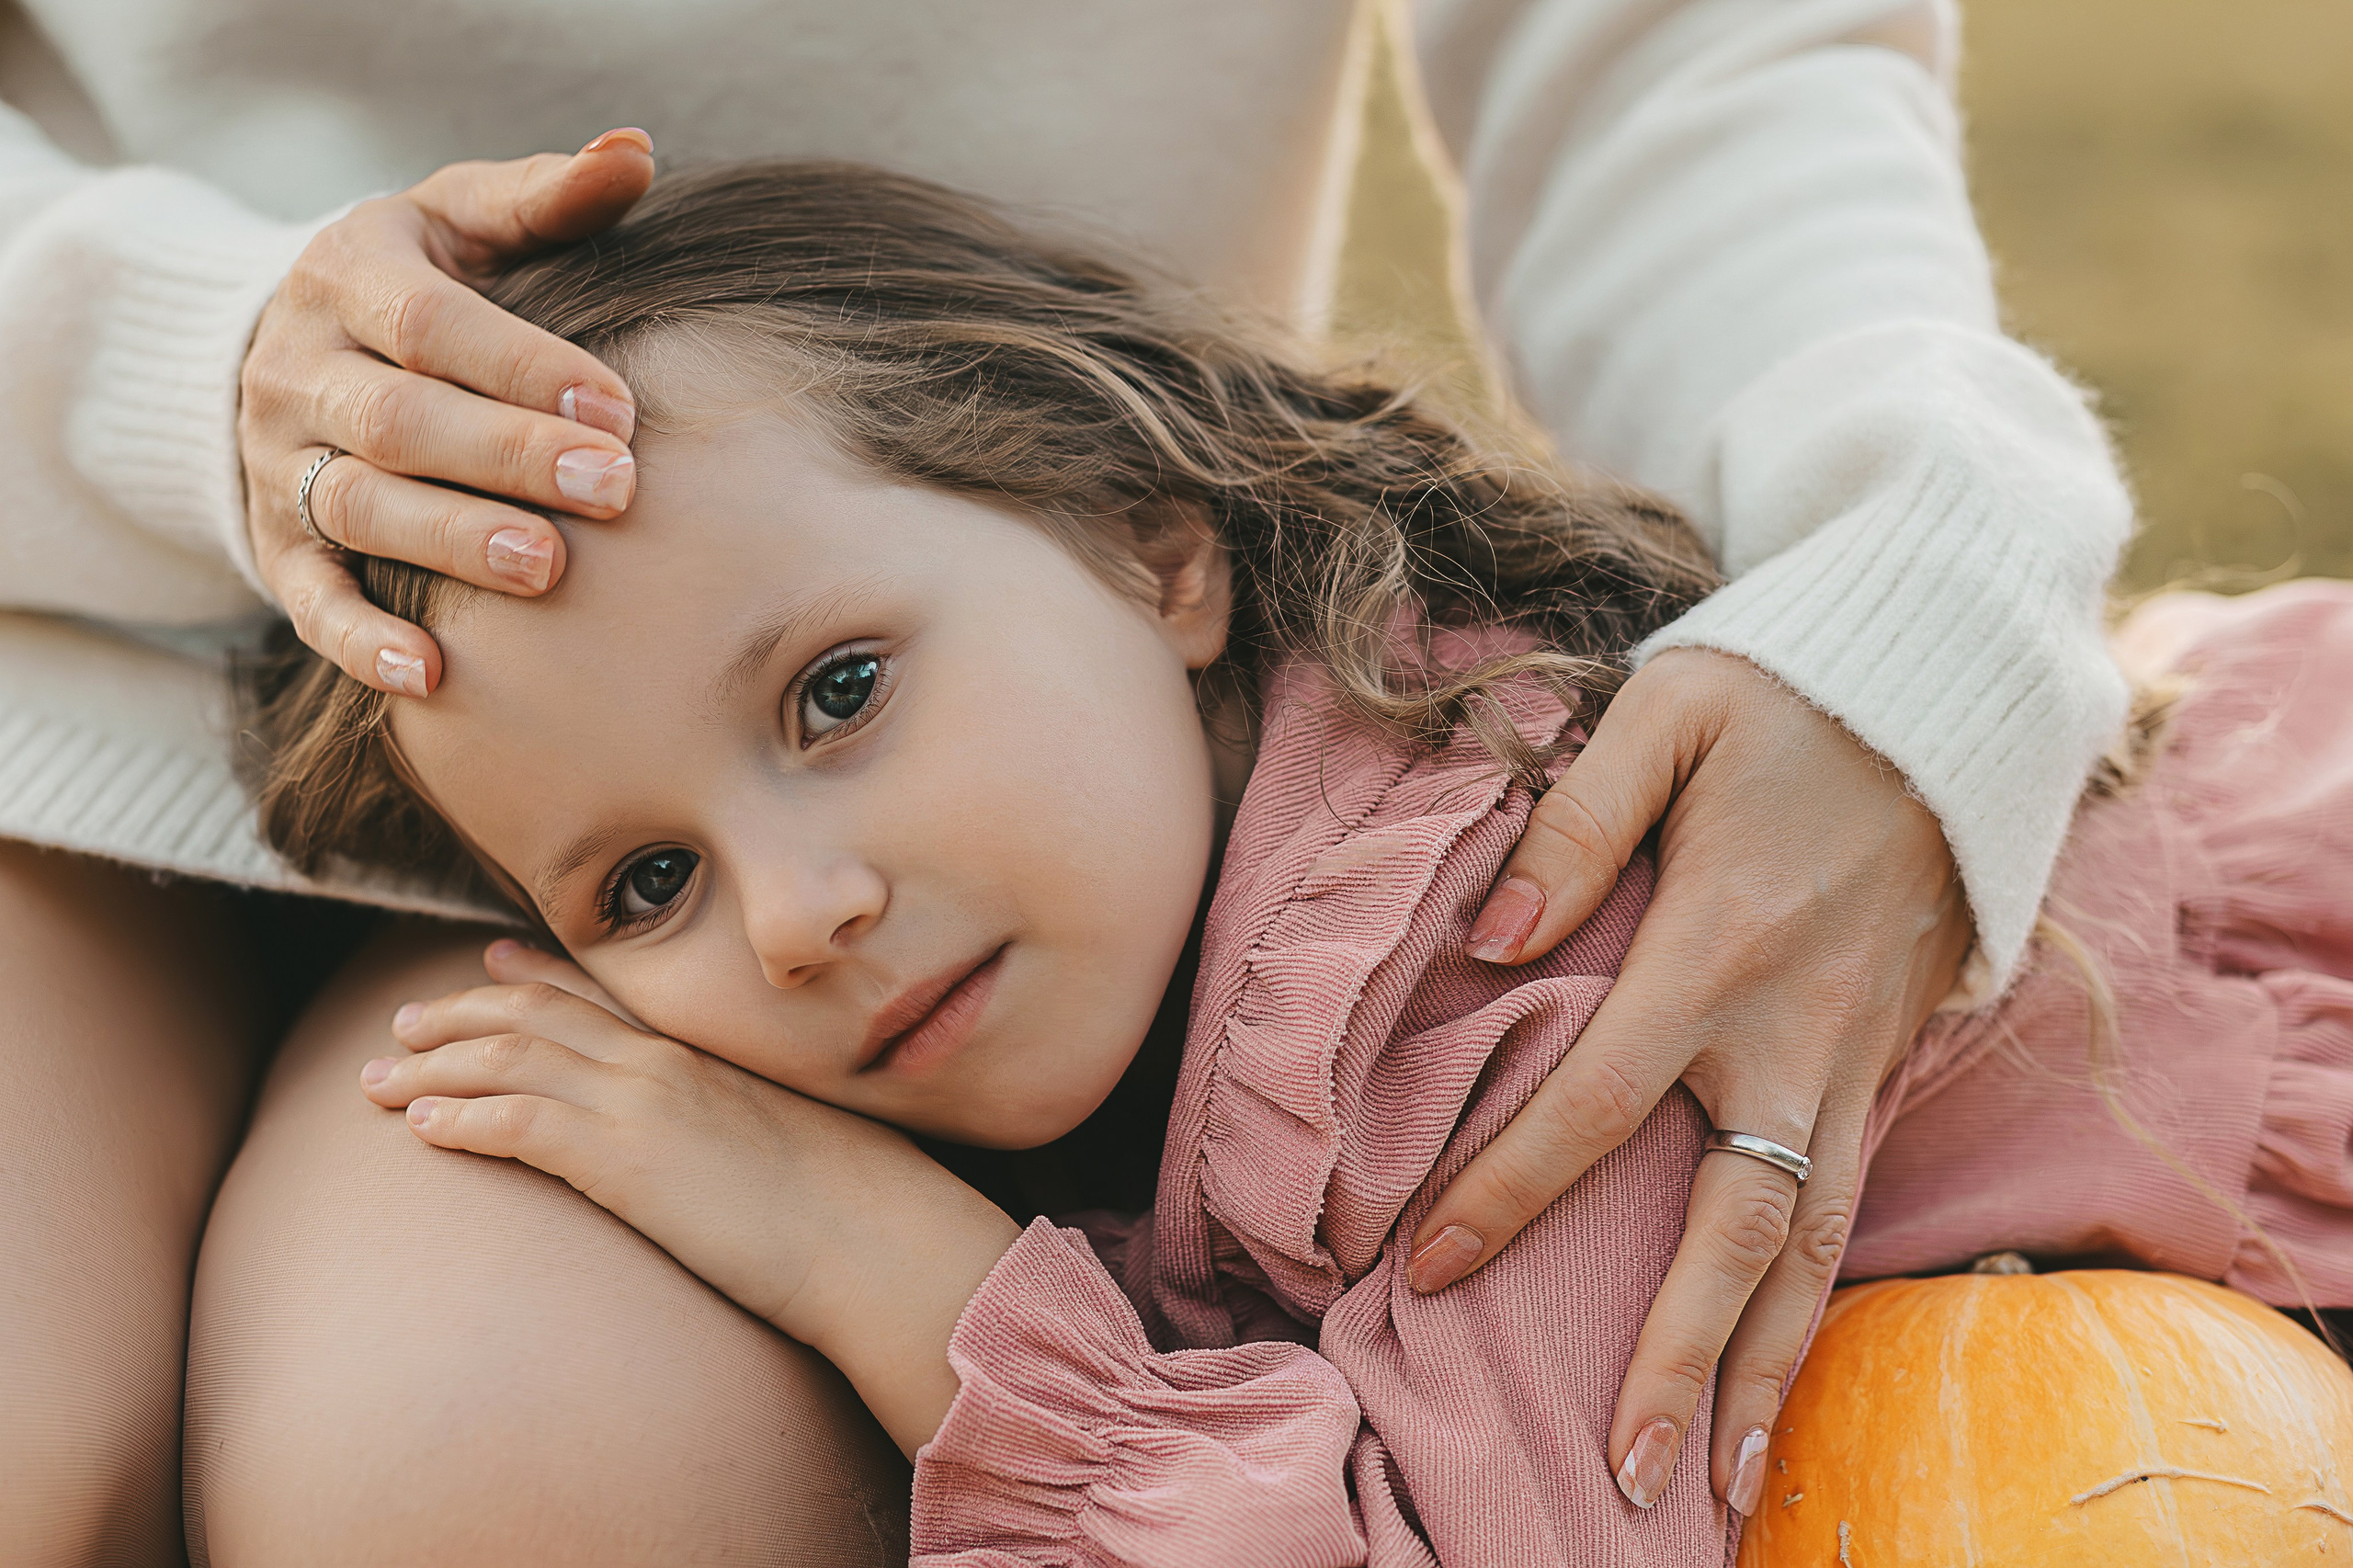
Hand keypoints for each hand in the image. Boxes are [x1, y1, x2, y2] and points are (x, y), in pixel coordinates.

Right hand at [240, 129, 656, 695]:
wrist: (293, 344)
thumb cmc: (422, 280)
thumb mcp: (465, 220)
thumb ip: (548, 196)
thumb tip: (635, 152)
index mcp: (350, 276)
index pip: (434, 326)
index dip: (526, 366)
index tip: (620, 407)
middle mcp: (301, 370)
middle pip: (403, 421)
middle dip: (509, 457)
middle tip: (612, 490)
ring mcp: (280, 462)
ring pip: (360, 509)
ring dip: (451, 543)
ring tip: (545, 569)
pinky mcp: (277, 545)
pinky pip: (309, 600)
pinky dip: (362, 642)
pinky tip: (431, 674)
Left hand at [362, 940, 1020, 1453]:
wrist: (876, 1236)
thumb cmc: (852, 1207)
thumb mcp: (793, 1144)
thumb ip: (744, 1126)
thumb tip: (728, 1148)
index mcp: (703, 1055)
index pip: (604, 996)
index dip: (536, 973)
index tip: (490, 958)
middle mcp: (663, 1063)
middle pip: (535, 1016)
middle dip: (456, 1015)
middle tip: (400, 1023)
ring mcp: (641, 1104)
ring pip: (508, 1062)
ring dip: (432, 1069)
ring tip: (376, 1081)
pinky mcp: (623, 1159)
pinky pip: (517, 1124)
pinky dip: (462, 1120)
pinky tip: (423, 1131)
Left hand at [1407, 649, 1970, 1513]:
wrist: (1955, 690)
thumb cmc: (1790, 692)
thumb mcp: (1671, 709)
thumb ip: (1575, 821)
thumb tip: (1491, 935)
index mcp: (1719, 948)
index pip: (1594, 1107)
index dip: (1505, 1194)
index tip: (1430, 1270)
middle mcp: (1795, 1030)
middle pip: (1736, 1230)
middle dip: (1678, 1357)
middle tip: (1625, 1473)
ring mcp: (1857, 1057)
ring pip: (1817, 1245)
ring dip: (1771, 1367)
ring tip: (1726, 1477)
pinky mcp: (1892, 1059)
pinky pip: (1853, 1203)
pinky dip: (1822, 1299)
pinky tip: (1785, 1366)